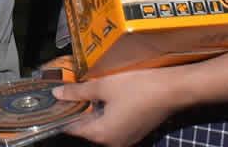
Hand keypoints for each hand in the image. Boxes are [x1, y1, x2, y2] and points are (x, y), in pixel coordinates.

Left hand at [53, 68, 186, 145]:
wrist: (173, 90)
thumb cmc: (138, 87)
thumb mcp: (103, 86)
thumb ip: (78, 92)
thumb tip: (57, 95)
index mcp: (102, 134)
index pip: (73, 128)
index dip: (61, 114)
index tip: (54, 101)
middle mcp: (113, 142)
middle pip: (87, 128)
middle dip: (78, 111)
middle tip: (69, 91)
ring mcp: (127, 139)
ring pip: (101, 126)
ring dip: (93, 111)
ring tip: (85, 91)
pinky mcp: (136, 132)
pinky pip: (114, 125)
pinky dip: (107, 113)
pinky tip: (106, 97)